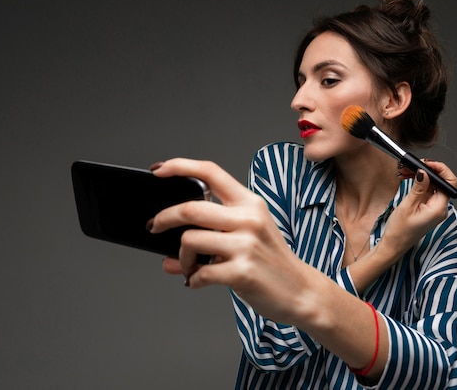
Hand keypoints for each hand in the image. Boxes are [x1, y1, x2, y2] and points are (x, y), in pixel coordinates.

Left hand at [148, 158, 317, 324]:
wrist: (301, 291)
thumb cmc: (272, 261)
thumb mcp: (248, 236)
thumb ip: (210, 236)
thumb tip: (167, 256)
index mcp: (250, 203)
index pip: (211, 172)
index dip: (180, 166)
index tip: (159, 171)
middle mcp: (248, 219)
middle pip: (190, 208)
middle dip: (164, 218)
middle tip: (155, 227)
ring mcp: (246, 245)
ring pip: (189, 241)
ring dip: (181, 257)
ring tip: (189, 266)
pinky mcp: (242, 271)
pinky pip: (200, 273)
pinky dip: (192, 280)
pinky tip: (199, 281)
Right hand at [381, 160, 456, 254]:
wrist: (393, 245)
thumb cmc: (399, 231)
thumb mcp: (407, 206)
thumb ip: (419, 188)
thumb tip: (424, 172)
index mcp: (439, 208)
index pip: (450, 183)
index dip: (440, 170)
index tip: (427, 164)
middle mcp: (440, 208)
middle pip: (442, 182)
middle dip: (427, 170)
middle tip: (411, 166)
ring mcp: (434, 208)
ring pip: (433, 185)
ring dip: (421, 176)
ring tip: (404, 171)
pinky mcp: (427, 208)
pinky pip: (427, 191)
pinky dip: (418, 183)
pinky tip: (407, 178)